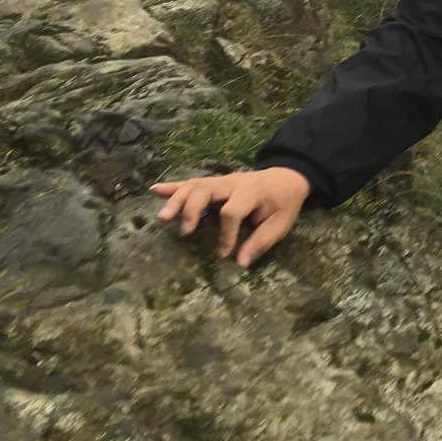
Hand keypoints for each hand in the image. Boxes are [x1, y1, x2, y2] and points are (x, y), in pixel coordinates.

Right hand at [149, 167, 310, 267]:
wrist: (287, 177)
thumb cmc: (283, 203)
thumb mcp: (281, 223)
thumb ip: (261, 242)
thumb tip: (240, 263)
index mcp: (252, 191)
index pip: (232, 210)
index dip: (226, 234)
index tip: (223, 254)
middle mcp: (233, 182)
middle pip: (206, 189)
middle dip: (192, 209)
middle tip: (184, 232)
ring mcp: (221, 180)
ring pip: (195, 185)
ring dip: (177, 199)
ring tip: (163, 217)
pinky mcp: (214, 181)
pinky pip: (191, 182)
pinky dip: (173, 186)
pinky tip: (155, 190)